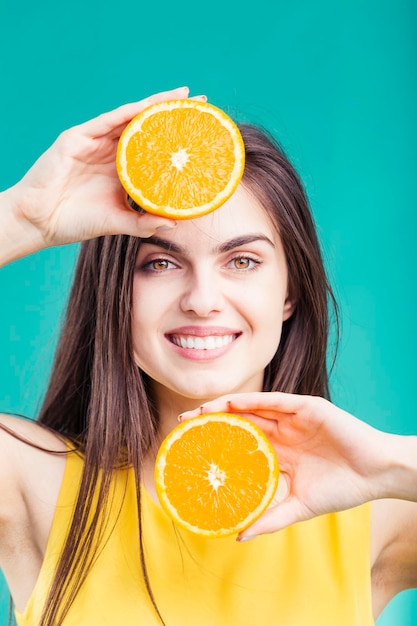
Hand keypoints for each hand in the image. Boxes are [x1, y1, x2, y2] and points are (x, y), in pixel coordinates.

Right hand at [5, 87, 205, 254]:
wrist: (40, 222)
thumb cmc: (76, 221)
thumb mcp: (118, 221)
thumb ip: (143, 222)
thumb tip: (174, 223)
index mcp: (120, 169)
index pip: (153, 147)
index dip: (175, 138)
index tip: (202, 133)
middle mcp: (110, 151)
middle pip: (146, 127)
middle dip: (172, 114)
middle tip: (202, 104)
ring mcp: (94, 141)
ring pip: (130, 117)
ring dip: (156, 105)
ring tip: (183, 96)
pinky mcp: (77, 137)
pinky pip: (107, 121)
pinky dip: (129, 112)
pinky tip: (150, 107)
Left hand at [180, 392, 391, 537]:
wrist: (375, 474)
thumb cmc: (341, 489)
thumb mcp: (299, 506)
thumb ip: (271, 518)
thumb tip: (239, 536)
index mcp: (278, 453)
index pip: (239, 445)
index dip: (215, 444)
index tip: (188, 449)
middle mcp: (280, 432)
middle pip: (238, 423)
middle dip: (210, 422)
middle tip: (182, 425)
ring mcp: (292, 419)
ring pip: (251, 409)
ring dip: (224, 408)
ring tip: (199, 413)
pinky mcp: (306, 407)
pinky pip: (274, 402)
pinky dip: (252, 401)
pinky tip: (231, 404)